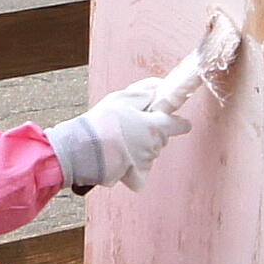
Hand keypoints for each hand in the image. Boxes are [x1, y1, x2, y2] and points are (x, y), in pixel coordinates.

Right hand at [45, 78, 192, 189]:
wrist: (83, 149)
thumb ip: (145, 91)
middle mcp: (155, 146)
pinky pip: (140, 172)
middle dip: (151, 132)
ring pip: (149, 153)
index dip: (178, 122)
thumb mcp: (122, 97)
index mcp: (156, 126)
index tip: (173, 120)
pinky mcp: (135, 176)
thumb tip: (160, 87)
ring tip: (118, 141)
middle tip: (130, 126)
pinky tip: (119, 159)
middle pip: (162, 139)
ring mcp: (146, 163)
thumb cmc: (103, 121)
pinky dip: (133, 167)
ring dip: (140, 147)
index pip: (180, 125)